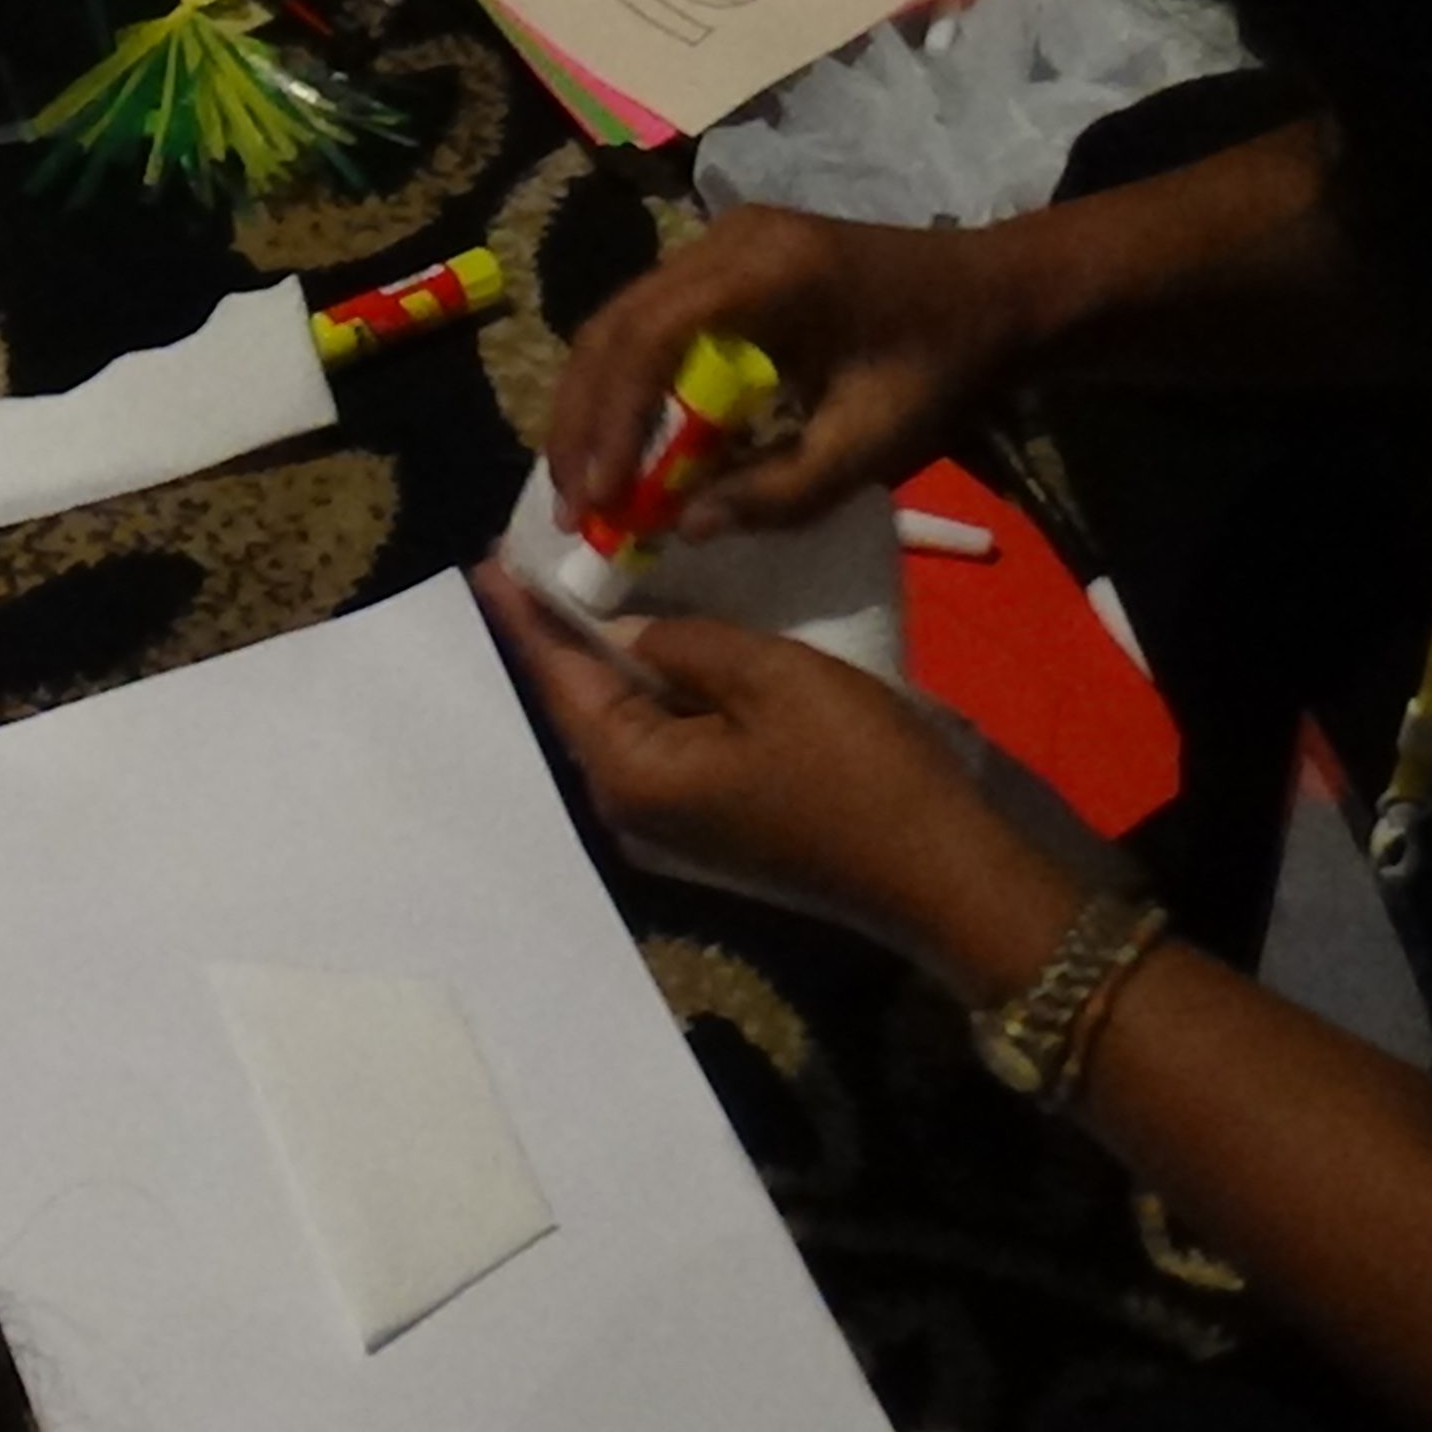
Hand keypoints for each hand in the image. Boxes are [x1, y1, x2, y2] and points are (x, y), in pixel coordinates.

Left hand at [470, 563, 1081, 995]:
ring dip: (613, 663)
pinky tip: (661, 647)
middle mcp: (627, 808)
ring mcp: (668, 825)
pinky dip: (657, 695)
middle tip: (543, 561)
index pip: (556, 678)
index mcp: (627, 773)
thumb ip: (683, 643)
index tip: (488, 562)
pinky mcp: (709, 827)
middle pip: (582, 704)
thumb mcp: (769, 678)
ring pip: (625, 723)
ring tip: (594, 589)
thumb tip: (625, 632)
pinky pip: (664, 744)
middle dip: (565, 635)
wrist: (942, 870)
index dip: (525, 616)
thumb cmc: (857, 767)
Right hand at [548, 205, 1039, 536]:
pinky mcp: (722, 262)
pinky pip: (647, 323)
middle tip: (573, 506)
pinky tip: (621, 443)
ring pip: (618, 323)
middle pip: (615, 327)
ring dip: (593, 407)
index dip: (610, 422)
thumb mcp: (874, 442)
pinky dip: (624, 386)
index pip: (652, 339)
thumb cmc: (945, 365)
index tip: (598, 497)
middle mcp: (728, 241)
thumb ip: (782, 490)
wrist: (997, 295)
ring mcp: (720, 243)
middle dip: (583, 422)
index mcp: (771, 272)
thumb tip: (685, 526)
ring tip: (585, 486)